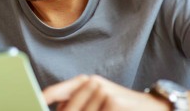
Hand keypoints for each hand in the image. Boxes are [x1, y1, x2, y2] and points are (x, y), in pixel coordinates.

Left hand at [43, 75, 170, 110]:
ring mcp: (102, 92)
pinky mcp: (113, 103)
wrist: (157, 108)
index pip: (55, 92)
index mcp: (84, 82)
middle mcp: (91, 83)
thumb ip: (77, 105)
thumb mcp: (99, 103)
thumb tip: (57, 110)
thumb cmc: (123, 107)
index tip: (32, 105)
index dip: (43, 100)